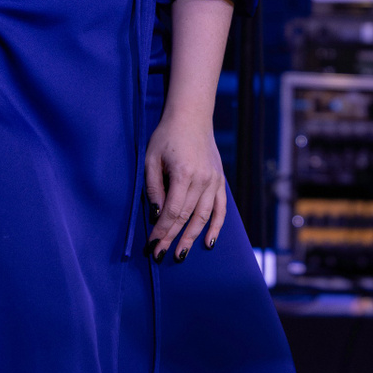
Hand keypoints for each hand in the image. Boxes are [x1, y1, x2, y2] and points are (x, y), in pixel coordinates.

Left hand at [143, 107, 225, 262]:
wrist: (191, 118)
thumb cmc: (166, 137)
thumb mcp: (151, 158)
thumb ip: (153, 187)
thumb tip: (156, 214)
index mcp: (183, 174)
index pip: (171, 211)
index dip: (161, 231)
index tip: (152, 244)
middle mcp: (202, 180)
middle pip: (186, 217)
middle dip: (173, 238)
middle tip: (161, 255)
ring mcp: (214, 181)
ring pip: (204, 217)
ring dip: (192, 237)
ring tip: (181, 254)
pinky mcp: (220, 181)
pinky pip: (221, 208)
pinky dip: (216, 227)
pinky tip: (209, 242)